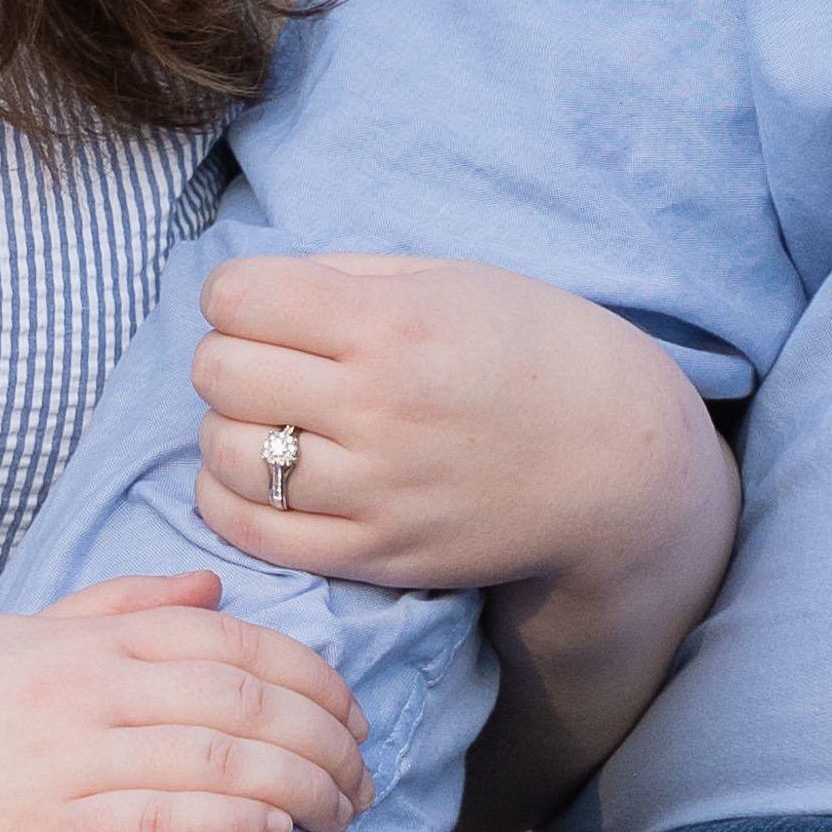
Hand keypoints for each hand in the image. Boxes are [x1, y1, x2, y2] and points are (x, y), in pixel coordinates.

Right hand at [0, 579, 362, 831]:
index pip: (226, 638)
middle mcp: (79, 690)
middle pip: (241, 695)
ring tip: (339, 814)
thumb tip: (209, 587)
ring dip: (301, 784)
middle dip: (324, 734)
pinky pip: (161, 821)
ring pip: (218, 755)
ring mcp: (61, 763)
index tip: (350, 712)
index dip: (308, 673)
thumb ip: (112, 610)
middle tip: (364, 774)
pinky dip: (233, 822)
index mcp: (77, 641)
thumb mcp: (9, 635)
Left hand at [192, 255, 725, 603]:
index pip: (235, 297)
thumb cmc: (533, 351)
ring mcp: (374, 489)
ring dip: (231, 429)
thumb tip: (244, 294)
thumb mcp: (450, 279)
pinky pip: (252, 532)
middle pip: (216, 371)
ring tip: (274, 422)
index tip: (271, 309)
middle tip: (272, 365)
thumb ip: (345, 276)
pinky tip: (267, 476)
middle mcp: (377, 407)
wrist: (615, 463)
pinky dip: (232, 498)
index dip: (239, 296)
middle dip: (231, 357)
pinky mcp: (377, 554)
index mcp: (393, 323)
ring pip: (223, 452)